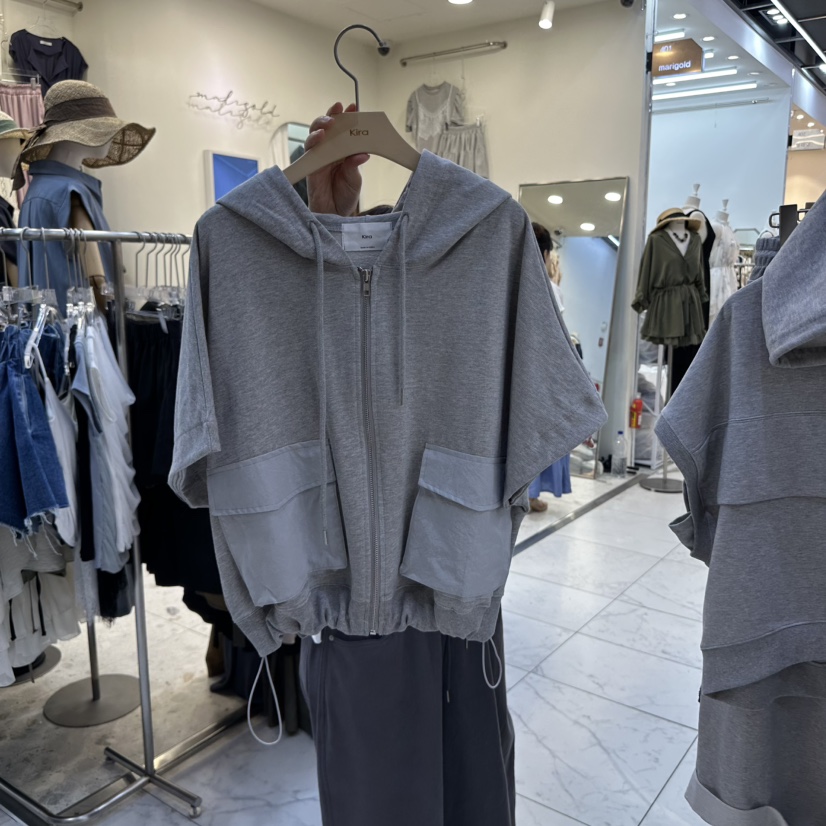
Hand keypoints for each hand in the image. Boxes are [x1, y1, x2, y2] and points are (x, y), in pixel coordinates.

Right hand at [306, 102, 368, 216]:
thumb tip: (362, 153)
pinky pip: (309, 151)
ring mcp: (319, 157)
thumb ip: (354, 166)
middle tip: (341, 108)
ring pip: (315, 134)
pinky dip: (313, 141)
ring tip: (330, 123)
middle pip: (328, 127)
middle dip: (333, 115)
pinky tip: (320, 137)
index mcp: (343, 150)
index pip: (344, 129)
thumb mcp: (354, 179)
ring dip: (321, 125)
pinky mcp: (310, 166)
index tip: (354, 106)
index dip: (348, 116)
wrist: (334, 215)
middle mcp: (330, 151)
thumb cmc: (344, 196)